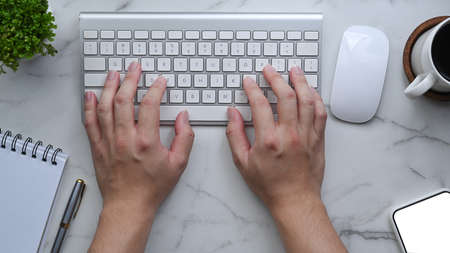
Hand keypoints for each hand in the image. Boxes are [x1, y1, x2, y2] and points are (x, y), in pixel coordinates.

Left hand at [84, 62, 193, 251]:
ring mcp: (108, 142)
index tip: (160, 82)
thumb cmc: (152, 187)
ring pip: (104, 107)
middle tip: (134, 67)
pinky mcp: (98, 147)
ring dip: (108, 87)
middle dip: (130, 79)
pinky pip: (90, 122)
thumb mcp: (178, 164)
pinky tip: (90, 95)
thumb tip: (184, 117)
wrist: (129, 205)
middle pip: (123, 100)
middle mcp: (124, 138)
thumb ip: (185, 138)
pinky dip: (89, 106)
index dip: (155, 89)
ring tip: (113, 73)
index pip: (149, 105)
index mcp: (146, 141)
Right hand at [226, 65, 326, 209]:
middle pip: (286, 96)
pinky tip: (310, 90)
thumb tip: (232, 114)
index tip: (249, 81)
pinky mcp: (318, 139)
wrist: (294, 200)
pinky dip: (315, 98)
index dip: (253, 88)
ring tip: (294, 70)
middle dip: (276, 78)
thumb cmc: (269, 185)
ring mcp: (306, 136)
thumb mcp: (242, 162)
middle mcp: (290, 135)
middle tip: (269, 70)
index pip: (260, 104)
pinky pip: (320, 113)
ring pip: (307, 100)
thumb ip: (235, 135)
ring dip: (300, 82)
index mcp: (269, 140)